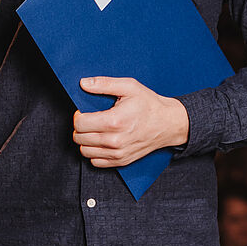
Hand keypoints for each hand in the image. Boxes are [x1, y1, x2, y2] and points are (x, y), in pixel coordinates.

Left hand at [73, 77, 188, 167]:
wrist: (168, 123)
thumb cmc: (149, 104)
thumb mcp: (129, 86)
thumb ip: (104, 84)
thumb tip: (83, 83)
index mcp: (114, 121)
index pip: (80, 124)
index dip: (78, 116)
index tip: (83, 111)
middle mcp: (115, 141)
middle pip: (79, 138)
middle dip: (80, 127)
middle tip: (89, 119)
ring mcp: (118, 153)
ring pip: (85, 151)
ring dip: (85, 141)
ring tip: (94, 130)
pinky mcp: (121, 161)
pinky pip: (95, 162)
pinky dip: (94, 152)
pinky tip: (101, 141)